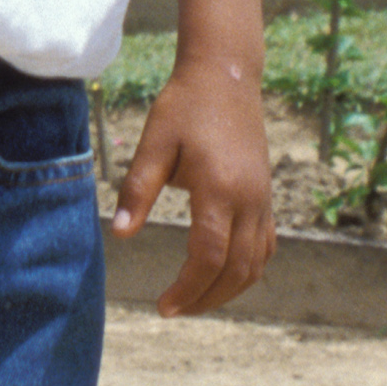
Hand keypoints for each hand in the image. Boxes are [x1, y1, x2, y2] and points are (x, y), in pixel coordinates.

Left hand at [112, 54, 274, 317]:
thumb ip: (137, 190)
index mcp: (220, 189)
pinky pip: (265, 246)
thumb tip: (119, 234)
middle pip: (236, 270)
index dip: (187, 288)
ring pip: (256, 263)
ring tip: (195, 301)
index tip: (163, 306)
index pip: (208, 257)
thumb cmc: (184, 106)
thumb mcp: (153, 143)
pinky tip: (223, 276)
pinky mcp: (266, 195)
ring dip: (228, 290)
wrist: (226, 75)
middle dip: (205, 299)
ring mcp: (263, 198)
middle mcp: (249, 199)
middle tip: (173, 310)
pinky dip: (247, 270)